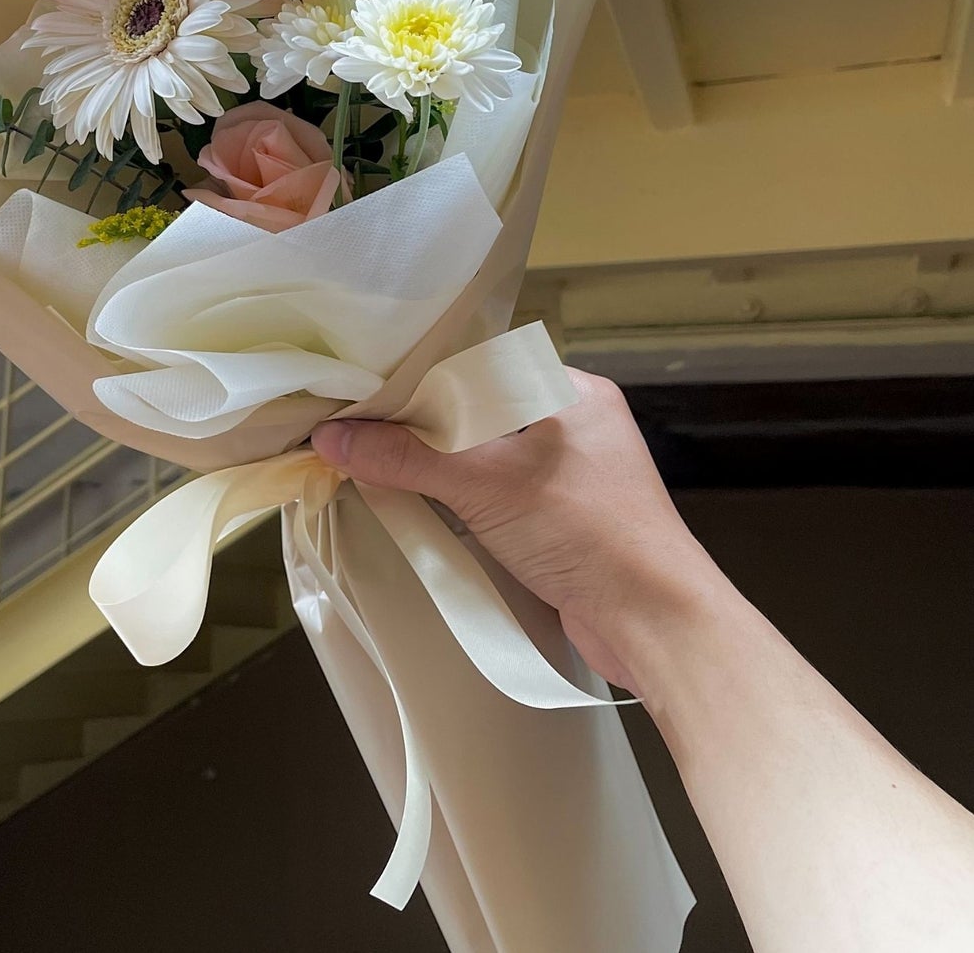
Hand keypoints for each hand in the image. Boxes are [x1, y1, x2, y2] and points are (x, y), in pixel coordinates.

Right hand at [310, 368, 723, 691]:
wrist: (655, 623)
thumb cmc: (587, 530)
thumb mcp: (485, 483)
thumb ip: (407, 458)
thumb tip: (332, 439)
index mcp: (570, 390)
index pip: (482, 364)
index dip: (424, 375)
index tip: (368, 386)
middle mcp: (576, 424)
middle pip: (480, 412)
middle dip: (426, 426)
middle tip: (364, 428)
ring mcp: (574, 476)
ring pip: (490, 458)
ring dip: (443, 469)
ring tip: (380, 463)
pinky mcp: (568, 522)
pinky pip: (502, 496)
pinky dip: (465, 502)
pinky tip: (423, 507)